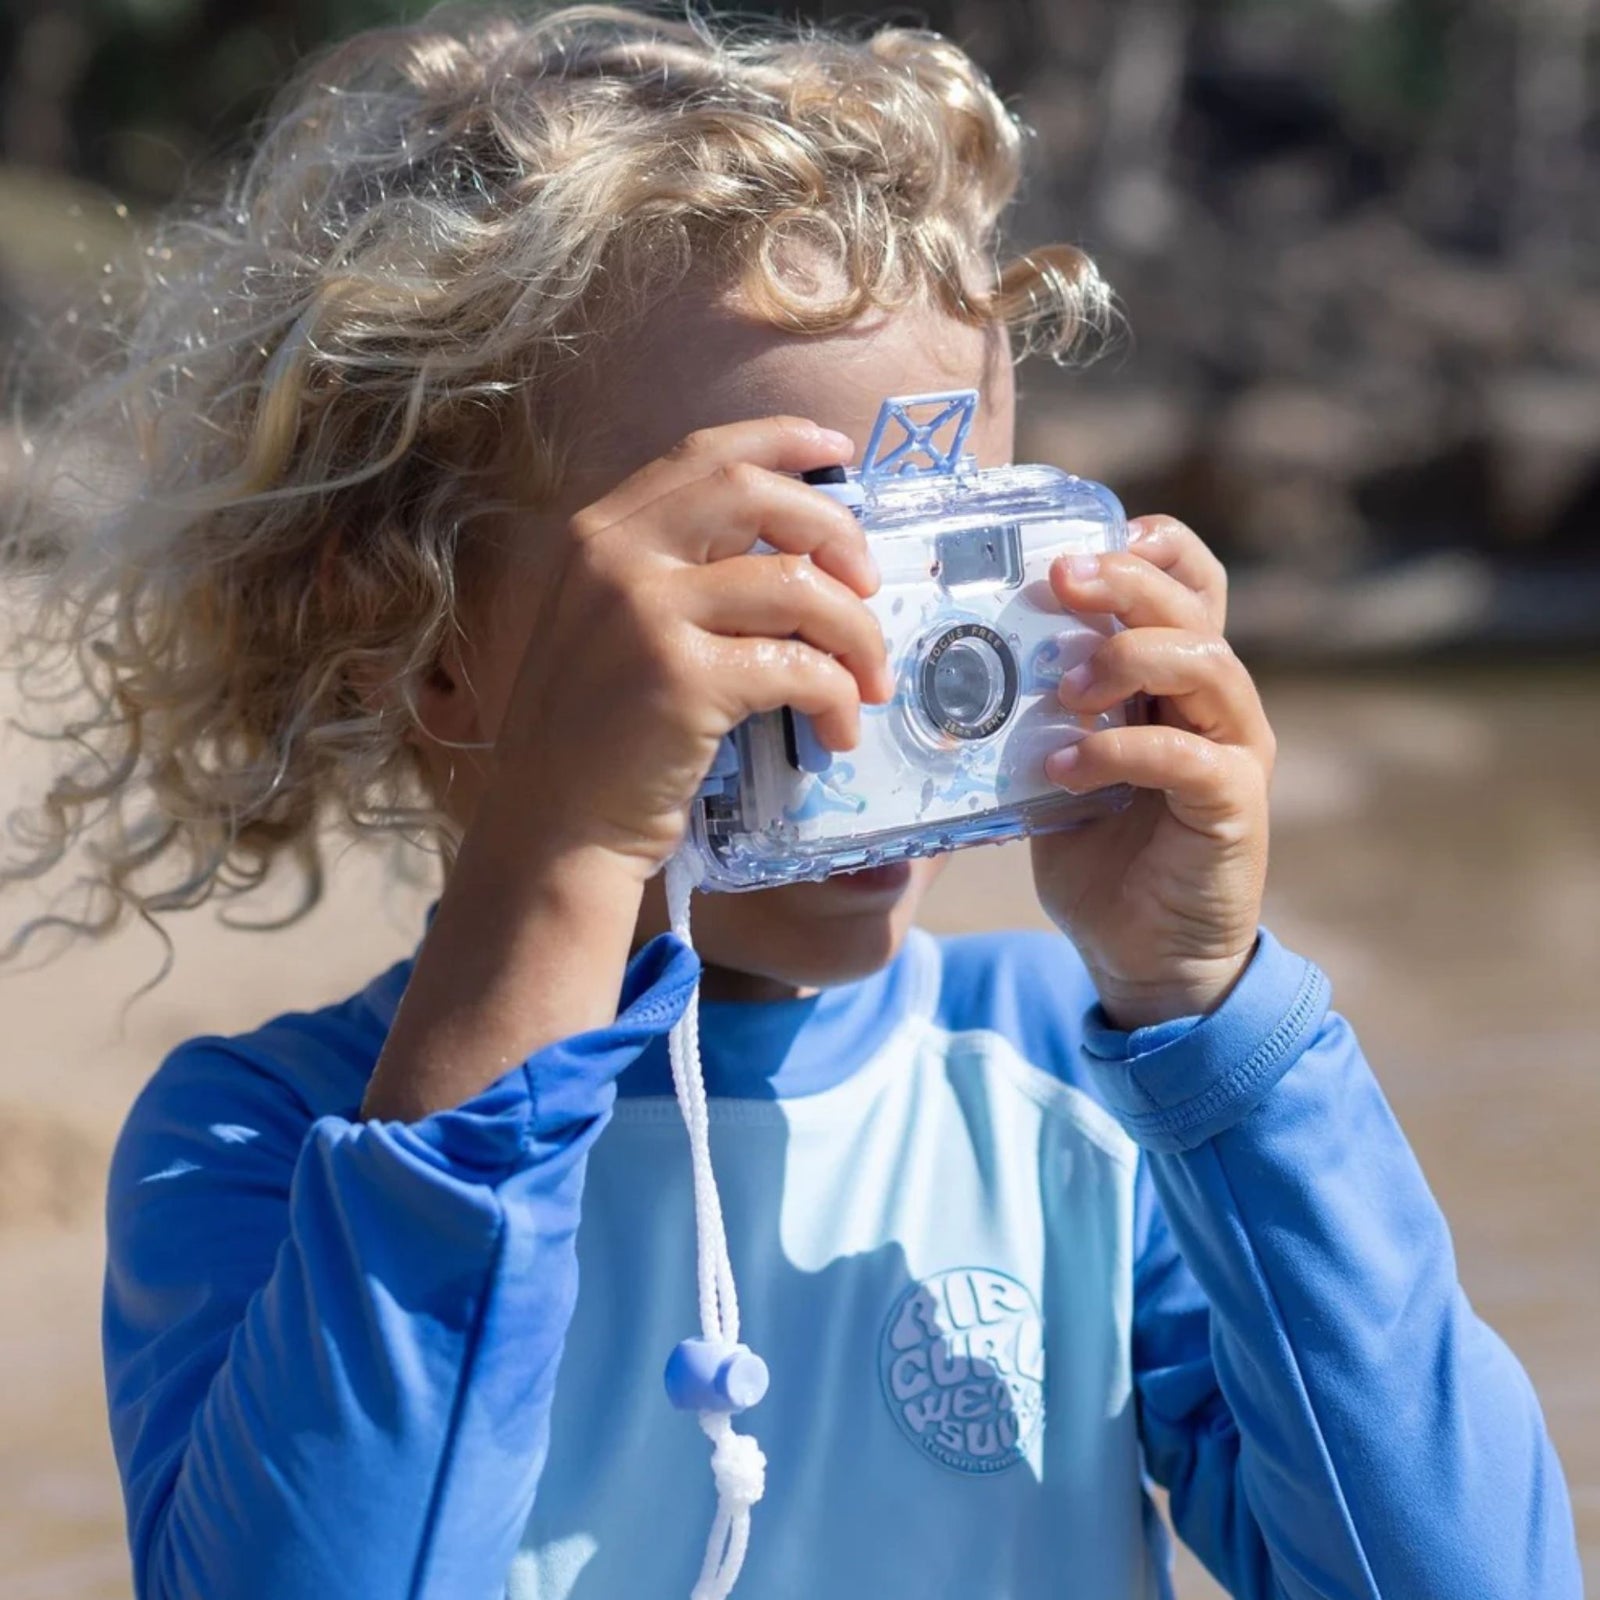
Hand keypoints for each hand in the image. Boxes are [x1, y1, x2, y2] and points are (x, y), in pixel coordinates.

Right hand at [364, 417, 890, 1118]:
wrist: (555, 830)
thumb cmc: (596, 737)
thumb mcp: (615, 628)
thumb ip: (677, 574)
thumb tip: (797, 551)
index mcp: (600, 533)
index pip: (703, 455)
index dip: (781, 443)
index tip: (838, 451)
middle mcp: (616, 557)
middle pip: (755, 495)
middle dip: (835, 530)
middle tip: (871, 584)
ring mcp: (644, 613)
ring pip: (797, 585)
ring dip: (857, 633)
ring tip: (870, 681)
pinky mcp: (681, 679)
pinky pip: (798, 667)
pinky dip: (837, 697)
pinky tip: (837, 732)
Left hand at [1030, 516, 1273, 1029]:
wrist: (1142, 957)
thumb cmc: (1100, 858)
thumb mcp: (1056, 771)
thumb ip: (1036, 718)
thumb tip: (956, 665)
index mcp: (1177, 683)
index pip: (1189, 585)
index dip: (1152, 548)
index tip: (1085, 540)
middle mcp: (1217, 704)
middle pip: (1192, 608)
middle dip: (1125, 581)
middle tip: (1060, 582)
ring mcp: (1234, 752)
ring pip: (1205, 664)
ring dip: (1127, 659)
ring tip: (1062, 689)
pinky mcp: (1233, 806)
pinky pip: (1185, 757)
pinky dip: (1118, 751)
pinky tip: (1063, 768)